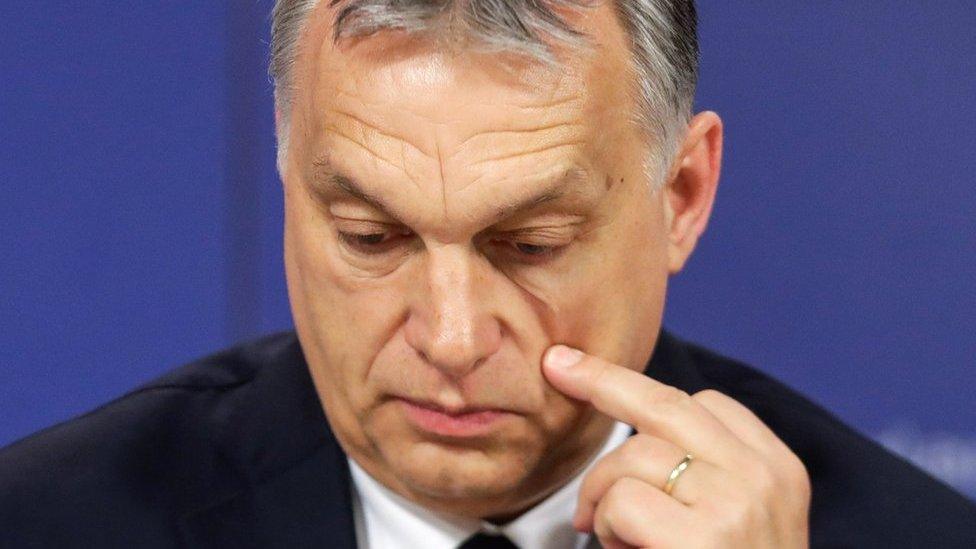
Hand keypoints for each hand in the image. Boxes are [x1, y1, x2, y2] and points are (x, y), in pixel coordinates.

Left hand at [542, 345, 810, 548]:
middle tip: (558, 366)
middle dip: (602, 379)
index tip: (597, 376)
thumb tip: (632, 434)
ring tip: (607, 532)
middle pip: (666, 403)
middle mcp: (764, 477)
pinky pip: (625, 500)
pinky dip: (606, 522)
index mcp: (778, 469)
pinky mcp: (705, 537)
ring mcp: (738, 503)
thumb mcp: (739, 521)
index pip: (706, 404)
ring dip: (602, 491)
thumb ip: (703, 475)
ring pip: (635, 454)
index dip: (643, 390)